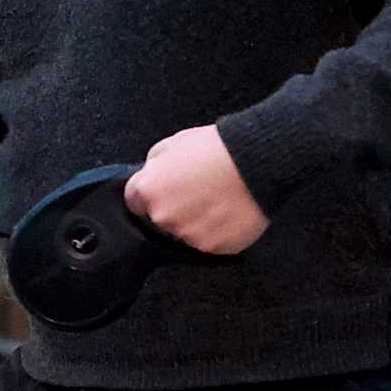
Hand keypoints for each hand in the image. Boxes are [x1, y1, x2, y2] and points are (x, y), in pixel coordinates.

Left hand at [122, 124, 269, 254]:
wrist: (256, 161)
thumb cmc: (216, 148)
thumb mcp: (173, 143)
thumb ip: (154, 165)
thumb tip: (152, 175)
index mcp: (149, 190)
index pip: (134, 201)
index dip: (150, 193)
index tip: (164, 189)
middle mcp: (164, 217)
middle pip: (160, 219)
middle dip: (173, 208)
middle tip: (197, 192)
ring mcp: (188, 235)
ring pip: (184, 233)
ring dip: (195, 222)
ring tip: (216, 201)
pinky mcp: (213, 247)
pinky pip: (209, 243)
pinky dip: (216, 232)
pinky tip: (227, 213)